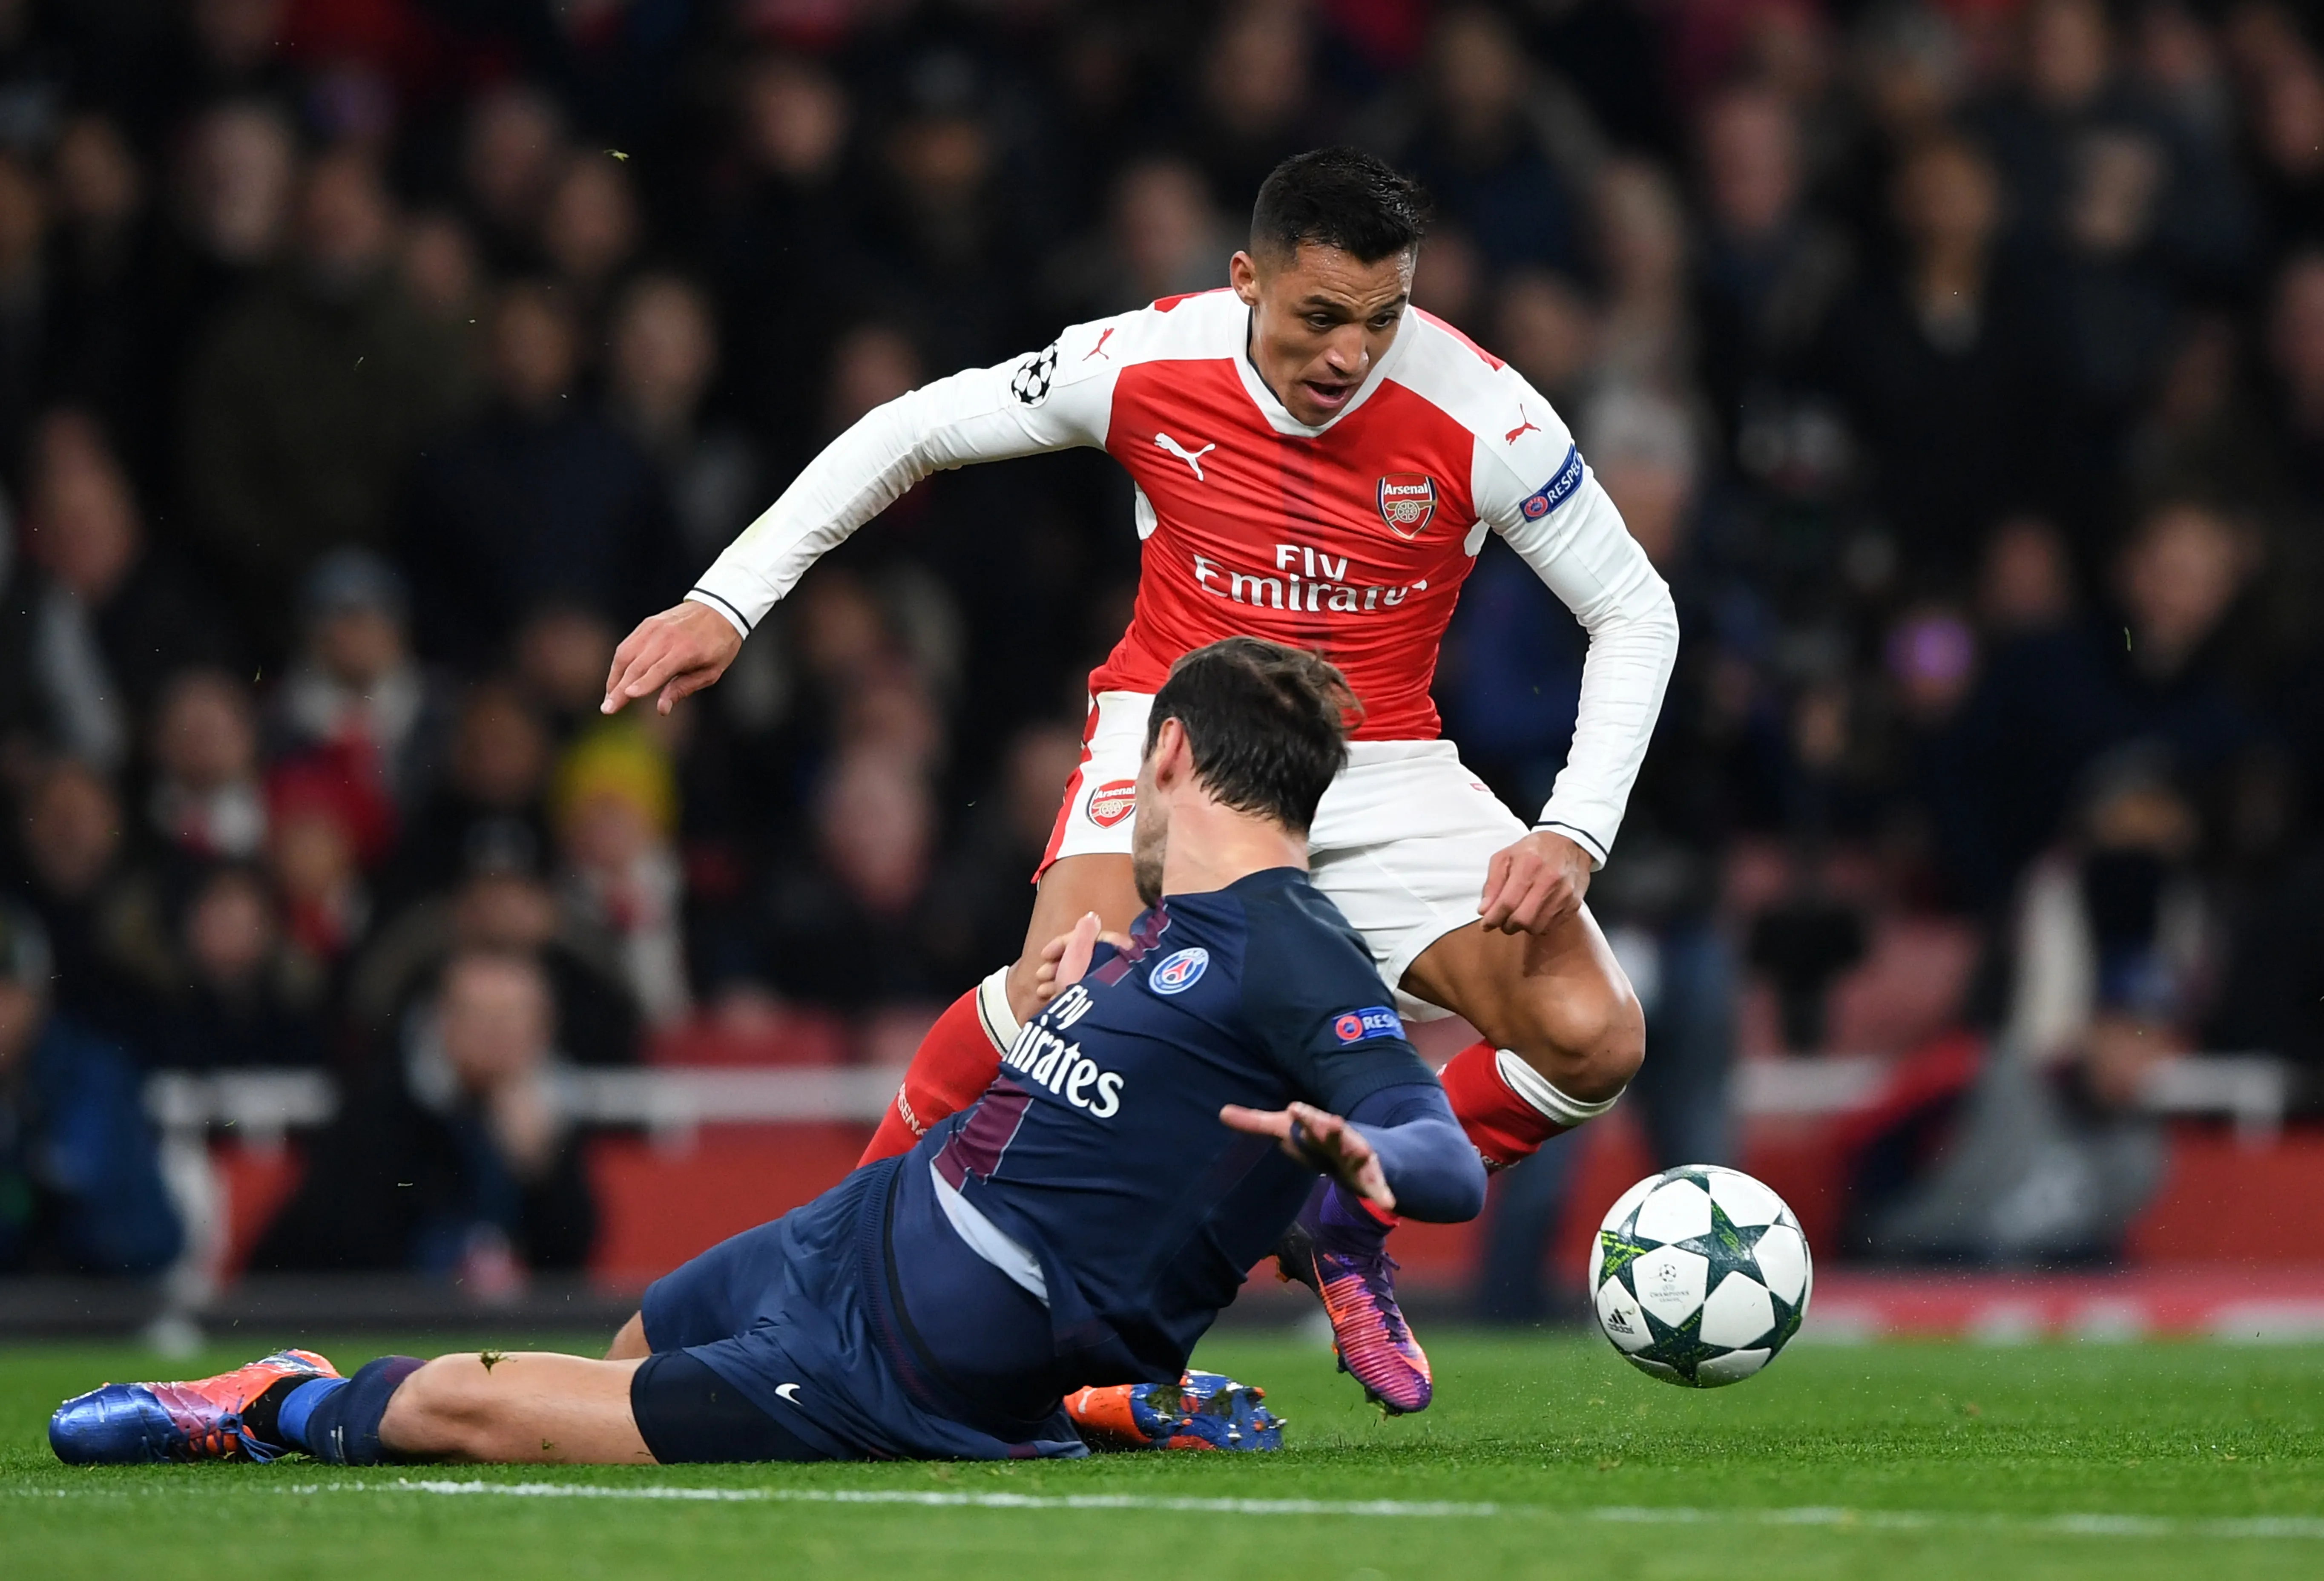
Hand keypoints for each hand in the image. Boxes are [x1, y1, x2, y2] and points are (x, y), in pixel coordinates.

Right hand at [603, 601, 743, 716]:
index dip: (643, 684)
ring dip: (614, 678)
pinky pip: (627, 645)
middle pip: (637, 665)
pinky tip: (615, 679)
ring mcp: (653, 628)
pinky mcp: (646, 624)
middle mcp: (665, 637)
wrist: (719, 609)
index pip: (659, 669)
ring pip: (626, 655)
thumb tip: (661, 709)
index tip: (627, 696)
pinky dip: (618, 664)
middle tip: (608, 709)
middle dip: (619, 689)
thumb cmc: (718, 645)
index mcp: (685, 650)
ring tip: (609, 699)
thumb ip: (684, 688)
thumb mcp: (711, 671)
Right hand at [1030, 912, 1128, 1005]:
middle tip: (1041, 973)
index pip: (1086, 939)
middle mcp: (1114, 968)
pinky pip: (1081, 990)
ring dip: (1056, 978)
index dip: (1062, 943)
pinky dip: (1064, 990)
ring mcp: (1108, 986)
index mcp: (1112, 953)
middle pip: (1082, 958)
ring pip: (1079, 975)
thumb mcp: (1077, 955)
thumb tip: (1092, 916)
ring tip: (1041, 990)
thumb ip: (1083, 934)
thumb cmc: (1081, 985)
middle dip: (1057, 963)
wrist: (1087, 1024)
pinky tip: (1049, 998)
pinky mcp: (1101, 1002)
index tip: (1045, 953)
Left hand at [1218, 1100, 1394, 1211]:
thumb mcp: (1288, 1131)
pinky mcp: (1373, 1178)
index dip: (1303, 1116)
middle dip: (1330, 1127)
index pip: (1308, 1120)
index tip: (1294, 1108)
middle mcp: (1340, 1138)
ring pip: (1360, 1153)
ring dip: (1362, 1152)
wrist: (1364, 1152)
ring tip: (1366, 1151)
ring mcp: (1359, 1158)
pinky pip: (1380, 1187)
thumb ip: (1257, 1123)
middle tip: (1330, 1121)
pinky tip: (1389, 1204)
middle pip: (1334, 1133)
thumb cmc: (1317, 1141)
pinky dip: (1385, 1194)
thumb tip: (1221, 1112)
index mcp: (1318, 1127)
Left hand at [1477, 828, 1592, 934]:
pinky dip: (1538, 925)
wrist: (1571, 844)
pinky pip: (1551, 926)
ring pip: (1537, 927)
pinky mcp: (1573, 904)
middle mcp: (1549, 881)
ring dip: (1523, 927)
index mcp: (1529, 865)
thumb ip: (1493, 883)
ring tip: (1518, 917)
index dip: (1493, 918)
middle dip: (1507, 926)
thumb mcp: (1506, 856)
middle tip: (1502, 921)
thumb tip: (1484, 910)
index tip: (1486, 925)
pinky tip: (1534, 914)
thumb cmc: (1535, 849)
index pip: (1507, 902)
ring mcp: (1564, 894)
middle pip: (1523, 919)